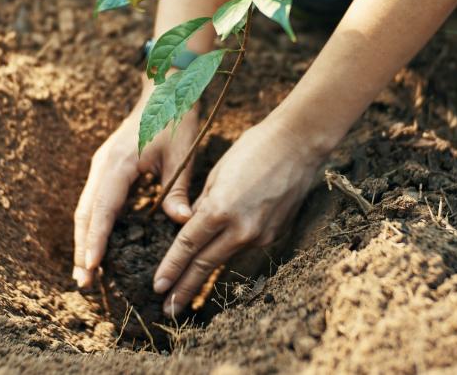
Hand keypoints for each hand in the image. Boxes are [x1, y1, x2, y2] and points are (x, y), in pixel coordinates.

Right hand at [73, 75, 198, 288]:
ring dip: (84, 239)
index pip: (103, 209)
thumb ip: (178, 190)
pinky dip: (93, 225)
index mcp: (119, 163)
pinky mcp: (106, 168)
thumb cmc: (175, 119)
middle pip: (85, 213)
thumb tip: (182, 223)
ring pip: (86, 208)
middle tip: (83, 283)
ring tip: (85, 272)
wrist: (165, 90)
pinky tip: (97, 246)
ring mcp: (102, 166)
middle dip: (82, 248)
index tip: (91, 267)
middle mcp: (103, 166)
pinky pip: (95, 201)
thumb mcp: (182, 155)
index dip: (96, 240)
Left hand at [152, 117, 323, 316]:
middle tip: (167, 310)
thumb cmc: (254, 148)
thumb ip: (203, 204)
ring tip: (186, 295)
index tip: (157, 287)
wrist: (299, 144)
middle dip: (184, 289)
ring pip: (225, 257)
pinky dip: (229, 254)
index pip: (188, 246)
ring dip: (204, 277)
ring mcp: (261, 234)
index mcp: (221, 209)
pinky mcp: (275, 234)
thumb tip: (190, 225)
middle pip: (205, 264)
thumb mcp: (218, 173)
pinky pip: (244, 247)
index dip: (171, 268)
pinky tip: (217, 260)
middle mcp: (241, 228)